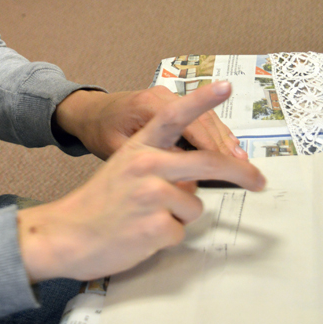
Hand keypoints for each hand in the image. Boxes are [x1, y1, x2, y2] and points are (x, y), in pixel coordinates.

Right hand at [18, 81, 264, 282]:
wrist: (65, 233)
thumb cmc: (99, 203)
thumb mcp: (125, 168)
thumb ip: (161, 164)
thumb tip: (196, 178)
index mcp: (139, 146)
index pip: (173, 115)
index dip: (201, 99)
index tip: (225, 86)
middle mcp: (146, 163)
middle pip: (208, 161)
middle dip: (240, 172)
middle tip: (258, 180)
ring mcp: (151, 193)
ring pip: (194, 205)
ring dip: (179, 217)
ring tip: (146, 219)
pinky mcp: (154, 224)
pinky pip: (180, 231)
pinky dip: (165, 237)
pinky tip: (140, 234)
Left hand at [55, 85, 247, 160]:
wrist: (88, 112)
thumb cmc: (99, 132)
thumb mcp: (116, 150)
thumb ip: (149, 161)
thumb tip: (182, 178)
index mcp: (147, 106)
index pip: (187, 124)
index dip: (210, 145)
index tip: (229, 162)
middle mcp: (161, 96)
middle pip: (203, 120)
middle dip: (225, 146)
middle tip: (244, 169)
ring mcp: (168, 97)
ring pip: (205, 118)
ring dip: (224, 141)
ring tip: (241, 163)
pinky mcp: (171, 104)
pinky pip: (199, 118)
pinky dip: (215, 135)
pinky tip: (227, 151)